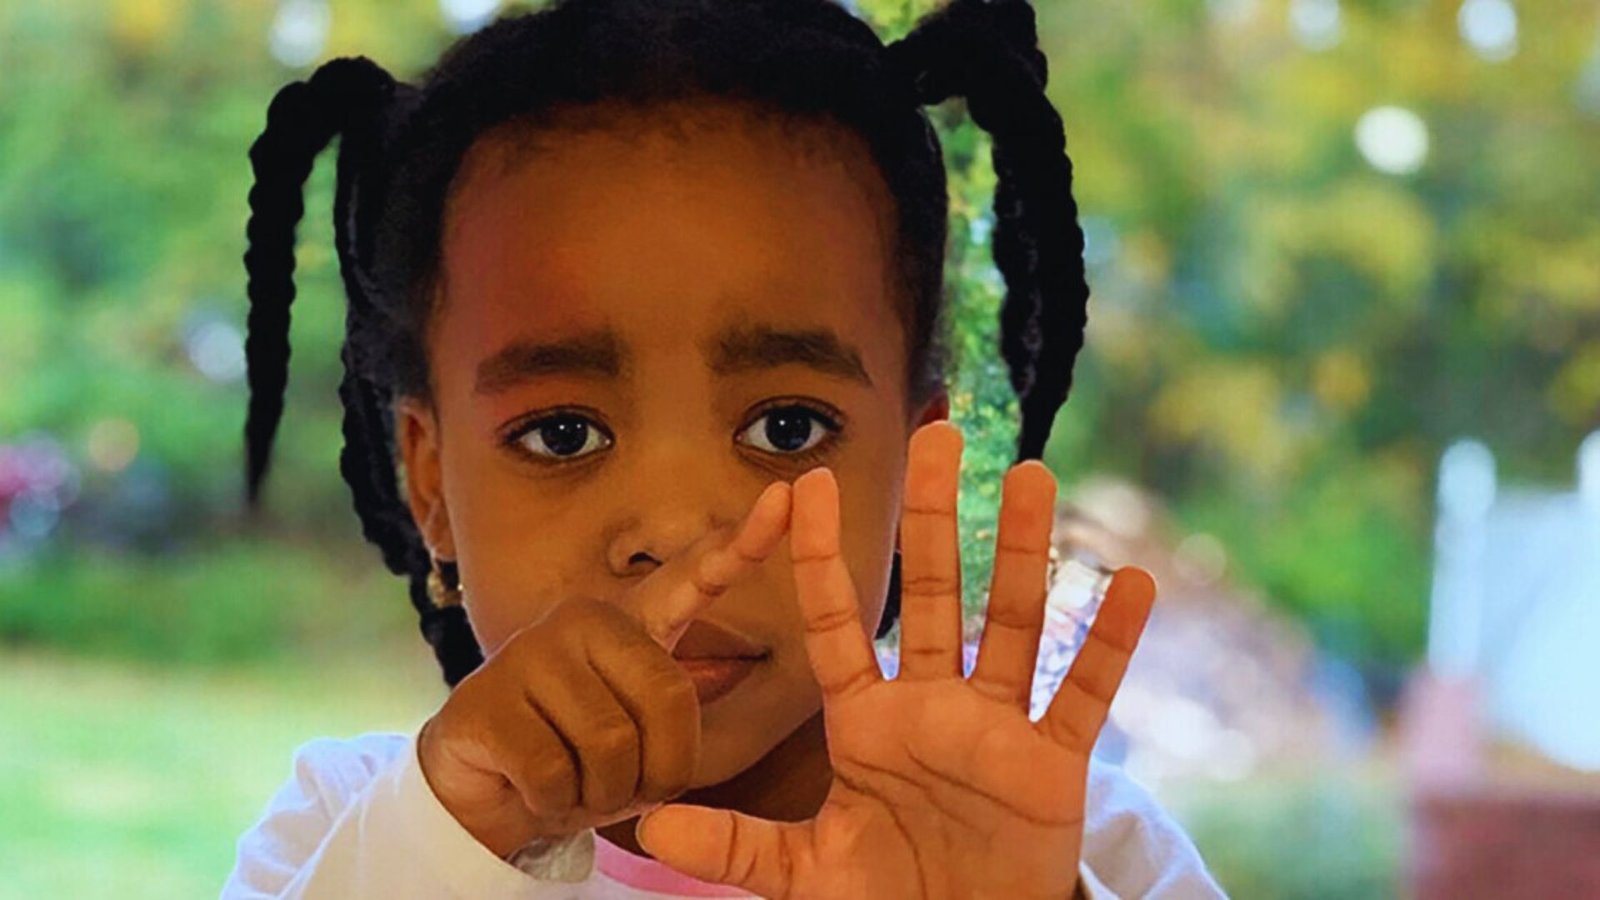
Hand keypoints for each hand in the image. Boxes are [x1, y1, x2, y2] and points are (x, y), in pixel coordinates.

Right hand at [418, 479, 793, 858]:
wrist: (485, 795)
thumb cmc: (583, 760)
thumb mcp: (644, 732)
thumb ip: (676, 703)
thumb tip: (721, 673)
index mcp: (633, 622)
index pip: (695, 576)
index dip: (742, 542)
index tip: (784, 496)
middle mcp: (582, 619)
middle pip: (669, 697)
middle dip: (662, 768)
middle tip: (627, 784)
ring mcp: (528, 653)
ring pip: (613, 746)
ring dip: (606, 793)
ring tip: (577, 783)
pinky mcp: (483, 702)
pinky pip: (555, 774)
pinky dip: (557, 804)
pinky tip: (536, 790)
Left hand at [635, 421, 1156, 898]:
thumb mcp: (804, 876)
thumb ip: (736, 847)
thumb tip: (651, 829)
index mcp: (866, 723)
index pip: (837, 623)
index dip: (823, 557)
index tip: (811, 485)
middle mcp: (932, 708)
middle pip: (932, 595)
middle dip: (935, 517)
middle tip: (940, 434)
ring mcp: (996, 729)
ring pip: (1011, 623)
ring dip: (1024, 552)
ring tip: (1031, 475)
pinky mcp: (1053, 764)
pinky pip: (1083, 694)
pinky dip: (1106, 642)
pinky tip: (1128, 581)